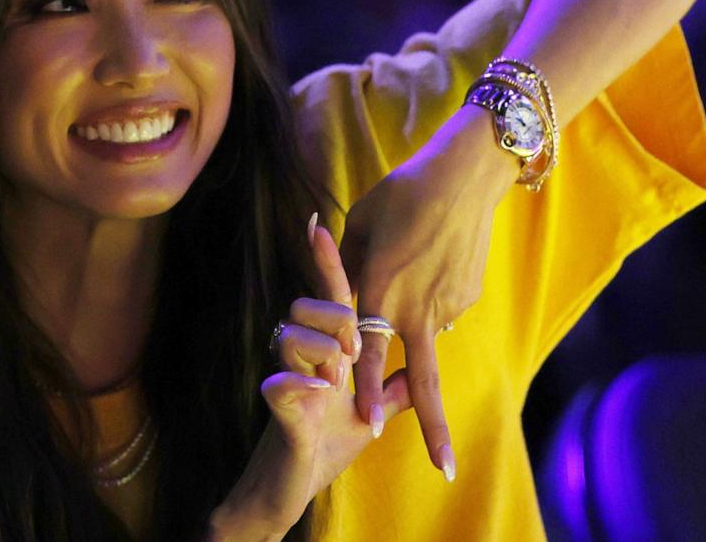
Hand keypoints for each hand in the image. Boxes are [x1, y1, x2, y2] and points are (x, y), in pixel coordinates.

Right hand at [209, 218, 410, 540]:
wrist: (291, 484)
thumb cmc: (327, 444)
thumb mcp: (373, 411)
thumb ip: (397, 384)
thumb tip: (428, 358)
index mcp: (328, 349)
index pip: (332, 296)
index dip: (324, 260)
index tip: (318, 220)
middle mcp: (302, 355)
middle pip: (310, 307)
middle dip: (335, 321)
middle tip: (353, 352)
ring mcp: (286, 376)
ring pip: (292, 336)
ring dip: (323, 355)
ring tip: (336, 381)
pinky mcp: (276, 405)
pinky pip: (281, 381)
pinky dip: (301, 385)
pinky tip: (318, 394)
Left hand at [341, 106, 514, 480]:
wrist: (464, 174)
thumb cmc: (400, 194)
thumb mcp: (359, 225)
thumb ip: (348, 268)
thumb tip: (346, 295)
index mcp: (378, 290)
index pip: (368, 355)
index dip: (366, 391)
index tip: (369, 427)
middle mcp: (414, 306)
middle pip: (426, 379)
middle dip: (436, 426)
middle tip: (445, 467)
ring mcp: (447, 303)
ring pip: (425, 328)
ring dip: (417, 314)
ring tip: (420, 258)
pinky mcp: (467, 294)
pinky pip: (443, 306)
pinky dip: (433, 292)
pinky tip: (436, 256)